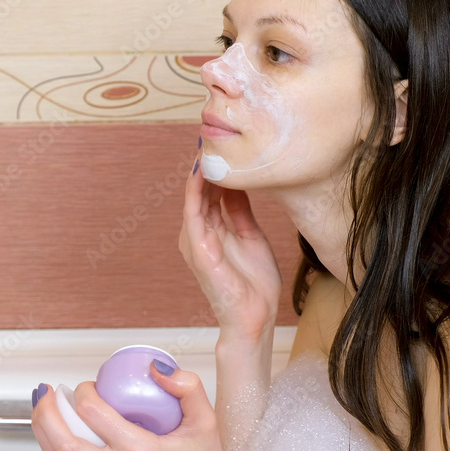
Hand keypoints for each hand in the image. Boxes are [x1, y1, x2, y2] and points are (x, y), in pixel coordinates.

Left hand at [31, 362, 246, 450]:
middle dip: (47, 412)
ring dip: (43, 430)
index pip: (94, 415)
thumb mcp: (206, 421)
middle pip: (63, 443)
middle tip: (47, 392)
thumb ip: (187, 387)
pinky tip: (58, 428)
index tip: (91, 384)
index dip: (84, 392)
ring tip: (44, 407)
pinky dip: (55, 445)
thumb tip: (156, 368)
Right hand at [179, 151, 282, 341]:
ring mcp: (195, 240)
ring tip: (209, 143)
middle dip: (208, 162)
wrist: (255, 318)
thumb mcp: (251, 237)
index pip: (209, 190)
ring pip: (194, 195)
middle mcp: (198, 232)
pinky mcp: (198, 248)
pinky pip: (194, 212)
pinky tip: (205, 170)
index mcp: (210, 230)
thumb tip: (238, 183)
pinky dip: (197, 190)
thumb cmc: (254, 284)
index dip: (217, 166)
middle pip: (200, 189)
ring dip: (201, 170)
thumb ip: (240, 211)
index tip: (227, 141)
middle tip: (216, 133)